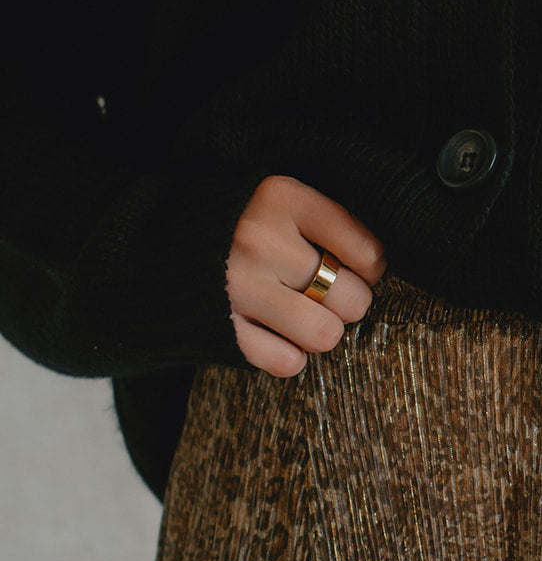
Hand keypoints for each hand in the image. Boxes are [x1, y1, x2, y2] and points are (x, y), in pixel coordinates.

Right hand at [226, 174, 387, 375]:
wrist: (146, 242)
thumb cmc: (231, 221)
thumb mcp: (275, 198)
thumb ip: (323, 221)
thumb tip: (376, 268)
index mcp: (281, 198)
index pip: (366, 251)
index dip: (369, 267)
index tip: (351, 264)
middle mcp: (261, 241)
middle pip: (352, 299)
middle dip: (346, 302)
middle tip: (324, 293)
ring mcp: (239, 287)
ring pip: (325, 335)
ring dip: (320, 331)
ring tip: (301, 314)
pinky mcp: (221, 328)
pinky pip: (287, 362)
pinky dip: (288, 354)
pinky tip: (274, 333)